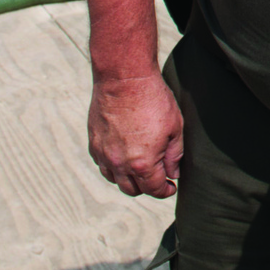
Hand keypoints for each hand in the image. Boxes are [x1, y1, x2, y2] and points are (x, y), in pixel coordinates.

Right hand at [88, 74, 183, 198]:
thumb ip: (175, 155)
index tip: (170, 186)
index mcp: (142, 163)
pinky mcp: (94, 143)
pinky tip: (124, 156)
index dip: (165, 190)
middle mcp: (119, 164)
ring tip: (141, 168)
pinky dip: (114, 166)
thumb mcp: (175, 127)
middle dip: (147, 187)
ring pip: (115, 180)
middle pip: (132, 189)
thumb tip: (173, 173)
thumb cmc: (153, 99)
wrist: (124, 78)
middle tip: (157, 177)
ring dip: (129, 179)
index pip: (153, 189)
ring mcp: (103, 154)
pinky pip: (103, 165)